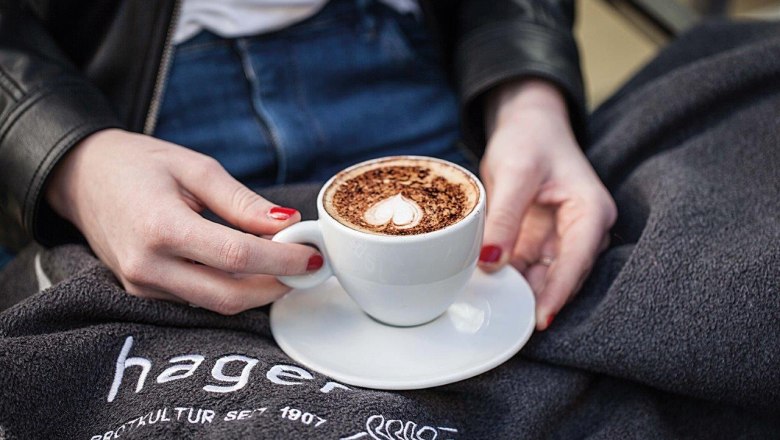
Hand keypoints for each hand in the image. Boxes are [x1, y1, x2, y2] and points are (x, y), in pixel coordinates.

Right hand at [45, 129, 321, 313]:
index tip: (313, 256)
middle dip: (277, 285)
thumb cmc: (139, 164)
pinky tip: (251, 269)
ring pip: (217, 304)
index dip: (282, 260)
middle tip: (307, 266)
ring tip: (285, 263)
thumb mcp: (195, 168)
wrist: (81, 177)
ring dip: (258, 290)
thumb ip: (242, 202)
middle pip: (230, 295)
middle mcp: (148, 267)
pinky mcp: (143, 293)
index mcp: (161, 228)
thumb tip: (289, 223)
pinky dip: (232, 289)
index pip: (236, 256)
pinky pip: (199, 301)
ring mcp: (142, 286)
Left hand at [478, 79, 616, 329]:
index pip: (577, 260)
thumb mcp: (514, 172)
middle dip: (539, 298)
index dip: (558, 291)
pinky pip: (530, 268)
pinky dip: (513, 278)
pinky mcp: (544, 241)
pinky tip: (493, 289)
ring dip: (524, 291)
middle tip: (509, 321)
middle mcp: (584, 230)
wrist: (527, 125)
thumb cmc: (529, 139)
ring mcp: (564, 238)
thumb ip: (504, 217)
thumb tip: (491, 263)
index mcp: (590, 211)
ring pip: (546, 277)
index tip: (539, 318)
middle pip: (565, 275)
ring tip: (496, 307)